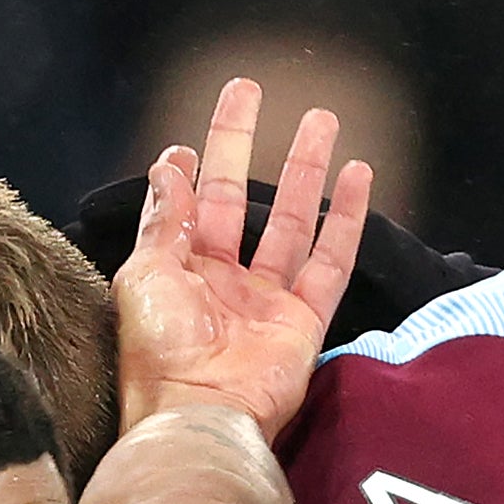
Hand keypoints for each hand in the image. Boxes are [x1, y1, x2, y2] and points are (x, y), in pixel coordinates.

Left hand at [114, 75, 371, 447]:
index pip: (187, 206)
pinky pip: (332, 261)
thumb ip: (165, 219)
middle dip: (246, 143)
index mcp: (178, 270)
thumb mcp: (144, 273)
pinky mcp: (304, 320)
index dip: (189, 170)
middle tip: (254, 90)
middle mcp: (223, 281)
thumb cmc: (159, 352)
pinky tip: (360, 176)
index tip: (189, 144)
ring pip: (292, 220)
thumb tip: (169, 166)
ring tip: (324, 120)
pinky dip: (348, 218)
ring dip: (306, 169)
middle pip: (240, 197)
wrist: (198, 413)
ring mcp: (266, 300)